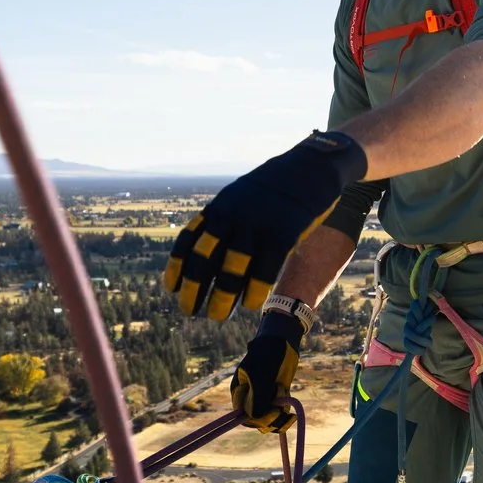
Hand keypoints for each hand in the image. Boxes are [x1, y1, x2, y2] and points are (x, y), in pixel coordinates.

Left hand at [164, 131, 366, 318]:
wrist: (311, 165)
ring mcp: (258, 223)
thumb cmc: (276, 187)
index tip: (171, 289)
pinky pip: (265, 269)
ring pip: (232, 268)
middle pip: (204, 258)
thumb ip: (226, 219)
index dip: (177, 266)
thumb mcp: (241, 195)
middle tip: (187, 310)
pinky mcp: (284, 232)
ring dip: (221, 297)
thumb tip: (212, 253)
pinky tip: (250, 306)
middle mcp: (233, 214)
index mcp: (220, 206)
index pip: (189, 239)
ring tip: (216, 316)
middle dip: (193, 287)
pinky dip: (254, 291)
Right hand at [232, 307, 306, 431]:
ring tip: (283, 396)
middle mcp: (250, 396)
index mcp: (240, 391)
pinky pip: (279, 413)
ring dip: (279, 414)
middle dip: (270, 417)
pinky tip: (289, 402)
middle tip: (281, 408)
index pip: (243, 415)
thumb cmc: (267, 353)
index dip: (256, 419)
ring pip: (269, 418)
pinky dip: (285, 412)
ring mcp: (263, 397)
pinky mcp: (275, 396)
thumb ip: (258, 395)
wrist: (281, 342)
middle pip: (257, 420)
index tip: (271, 413)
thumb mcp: (261, 374)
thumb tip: (256, 418)